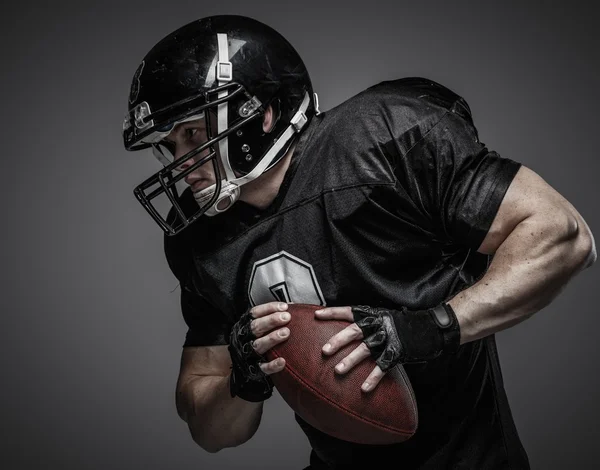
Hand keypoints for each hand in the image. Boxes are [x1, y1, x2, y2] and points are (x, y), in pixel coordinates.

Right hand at [228, 301, 291, 401]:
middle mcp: (243, 339)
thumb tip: (292, 306)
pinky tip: (282, 361)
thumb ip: (271, 317)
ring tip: (286, 332)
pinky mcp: (252, 371)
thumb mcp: (257, 328)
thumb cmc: (254, 343)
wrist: (239, 370)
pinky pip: (262, 368)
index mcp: (244, 326)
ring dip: (272, 338)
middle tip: (286, 317)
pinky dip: (272, 365)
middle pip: (255, 327)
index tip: (284, 307)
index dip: (269, 308)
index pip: (254, 313)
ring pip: (258, 345)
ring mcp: (247, 355)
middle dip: (271, 320)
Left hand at [315, 303, 460, 391]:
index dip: (333, 312)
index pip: (348, 311)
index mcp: (372, 314)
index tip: (317, 314)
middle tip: (324, 350)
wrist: (429, 327)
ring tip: (337, 371)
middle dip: (338, 340)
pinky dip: (373, 378)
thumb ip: (365, 322)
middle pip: (354, 331)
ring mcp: (387, 339)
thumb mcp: (382, 317)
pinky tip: (364, 389)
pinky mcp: (397, 352)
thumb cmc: (402, 323)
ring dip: (350, 361)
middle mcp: (378, 325)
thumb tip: (343, 329)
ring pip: (365, 350)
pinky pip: (382, 367)